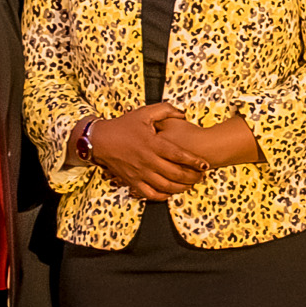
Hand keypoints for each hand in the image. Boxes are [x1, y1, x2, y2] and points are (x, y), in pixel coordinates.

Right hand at [85, 104, 207, 200]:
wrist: (100, 141)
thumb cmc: (123, 126)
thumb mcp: (144, 113)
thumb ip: (165, 110)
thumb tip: (183, 114)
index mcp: (152, 144)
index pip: (178, 155)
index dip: (194, 161)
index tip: (205, 165)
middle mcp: (147, 160)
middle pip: (175, 173)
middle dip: (192, 176)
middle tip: (201, 176)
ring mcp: (140, 173)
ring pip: (165, 186)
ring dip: (181, 187)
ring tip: (190, 184)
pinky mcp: (132, 182)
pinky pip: (150, 194)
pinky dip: (162, 196)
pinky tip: (170, 192)